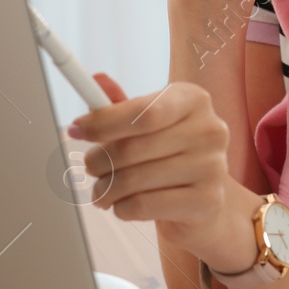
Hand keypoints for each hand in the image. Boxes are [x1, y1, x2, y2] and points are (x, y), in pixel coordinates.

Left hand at [74, 73, 241, 258]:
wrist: (203, 199)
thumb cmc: (169, 155)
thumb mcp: (147, 125)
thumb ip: (121, 106)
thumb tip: (96, 80)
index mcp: (194, 100)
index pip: (143, 112)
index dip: (103, 123)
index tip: (75, 130)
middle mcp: (210, 130)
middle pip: (133, 148)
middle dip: (98, 161)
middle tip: (89, 167)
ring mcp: (212, 167)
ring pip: (135, 180)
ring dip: (106, 189)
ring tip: (101, 192)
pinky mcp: (207, 201)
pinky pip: (145, 205)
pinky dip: (122, 208)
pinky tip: (122, 206)